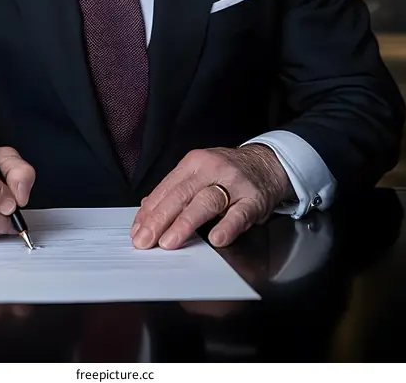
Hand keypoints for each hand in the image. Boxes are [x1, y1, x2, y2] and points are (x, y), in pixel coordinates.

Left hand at [131, 144, 293, 249]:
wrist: (267, 164)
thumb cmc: (227, 173)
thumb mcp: (199, 174)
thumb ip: (175, 191)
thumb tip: (147, 211)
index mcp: (194, 163)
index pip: (167, 188)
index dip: (150, 211)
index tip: (138, 231)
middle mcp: (212, 169)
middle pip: (181, 194)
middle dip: (160, 219)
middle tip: (146, 240)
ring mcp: (234, 183)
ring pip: (206, 202)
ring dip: (185, 223)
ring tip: (169, 242)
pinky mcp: (254, 199)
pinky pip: (239, 213)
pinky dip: (227, 226)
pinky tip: (216, 239)